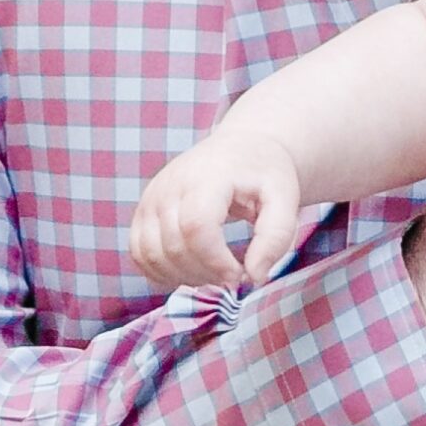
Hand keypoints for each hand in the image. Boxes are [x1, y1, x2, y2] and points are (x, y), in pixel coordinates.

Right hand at [131, 131, 308, 291]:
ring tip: (214, 273)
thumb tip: (254, 278)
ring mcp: (152, 197)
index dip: (216, 261)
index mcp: (208, 176)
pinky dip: (161, 273)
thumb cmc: (265, 174)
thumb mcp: (286, 199)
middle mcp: (171, 184)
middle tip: (232, 277)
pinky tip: (191, 271)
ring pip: (151, 255)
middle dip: (205, 274)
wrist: (241, 148)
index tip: (240, 276)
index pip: (197, 227)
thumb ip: (275, 238)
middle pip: (174, 246)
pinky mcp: (143, 210)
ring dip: (183, 277)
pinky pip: (138, 254)